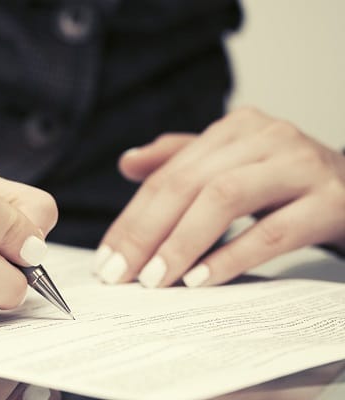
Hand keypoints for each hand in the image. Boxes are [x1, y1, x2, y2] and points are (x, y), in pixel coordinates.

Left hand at [95, 107, 344, 286]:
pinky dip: (231, 257)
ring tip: (154, 280)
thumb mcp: (232, 164)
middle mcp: (265, 137)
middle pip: (189, 184)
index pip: (168, 174)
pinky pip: (273, 232)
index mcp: (235, 128)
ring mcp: (300, 165)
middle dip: (147, 232)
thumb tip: (127, 163)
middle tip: (121, 274)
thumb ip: (180, 160)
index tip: (107, 258)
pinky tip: (201, 280)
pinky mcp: (331, 201)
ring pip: (225, 199)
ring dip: (182, 243)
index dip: (132, 218)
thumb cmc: (285, 183)